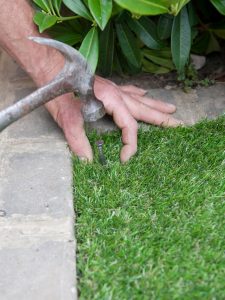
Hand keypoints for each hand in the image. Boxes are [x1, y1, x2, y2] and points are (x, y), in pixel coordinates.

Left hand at [48, 76, 182, 162]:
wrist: (51, 68)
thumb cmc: (58, 91)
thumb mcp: (67, 118)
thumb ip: (77, 140)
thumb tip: (88, 162)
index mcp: (111, 101)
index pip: (129, 126)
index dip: (130, 145)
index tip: (124, 159)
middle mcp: (116, 94)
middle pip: (144, 109)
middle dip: (162, 119)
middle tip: (179, 125)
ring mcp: (113, 89)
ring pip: (140, 99)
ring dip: (156, 106)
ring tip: (171, 110)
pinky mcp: (107, 87)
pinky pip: (129, 91)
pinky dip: (139, 94)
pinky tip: (144, 94)